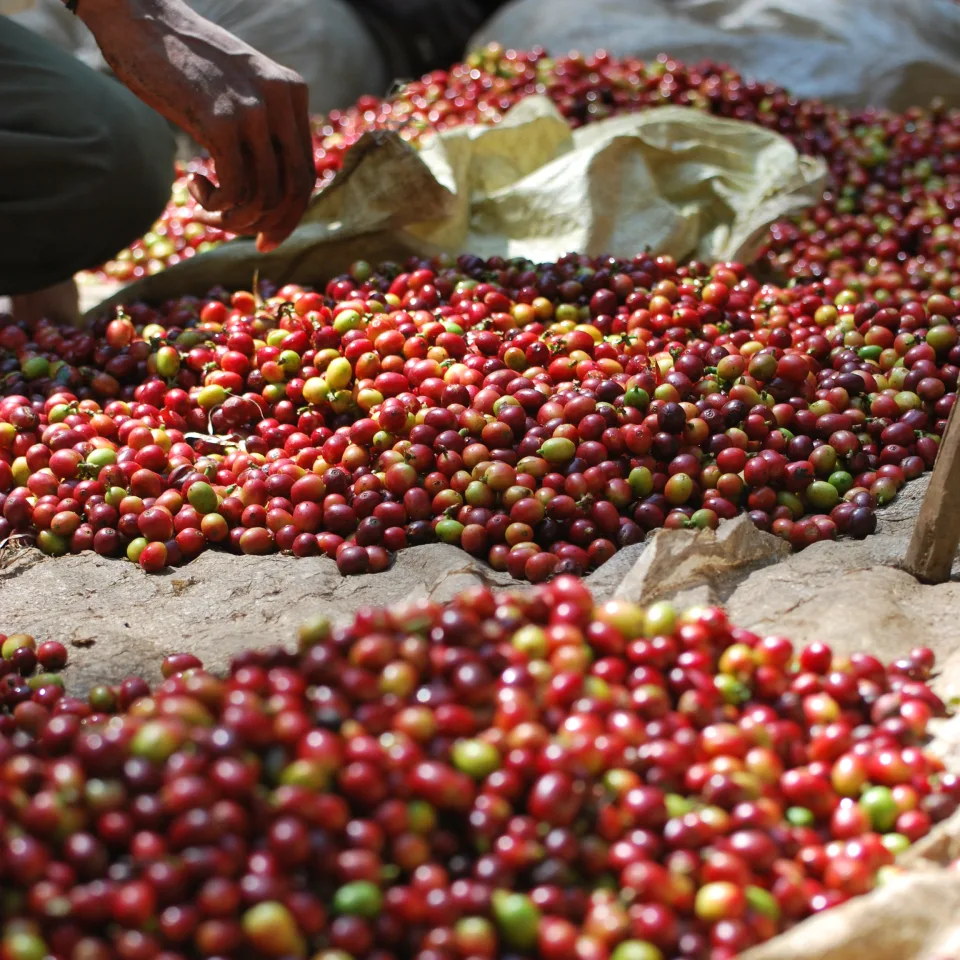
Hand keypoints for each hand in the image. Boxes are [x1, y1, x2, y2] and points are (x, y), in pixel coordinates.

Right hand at [79, 0, 314, 251]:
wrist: (139, 16)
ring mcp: (255, 111)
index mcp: (292, 93)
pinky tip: (193, 187)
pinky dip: (216, 204)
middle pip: (295, 190)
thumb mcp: (237, 90)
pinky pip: (236, 191)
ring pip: (264, 197)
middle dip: (270, 225)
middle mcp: (282, 101)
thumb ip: (261, 127)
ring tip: (204, 209)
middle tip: (238, 234)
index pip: (306, 173)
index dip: (290, 215)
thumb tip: (268, 191)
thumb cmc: (181, 60)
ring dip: (233, 219)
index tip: (266, 237)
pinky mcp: (222, 121)